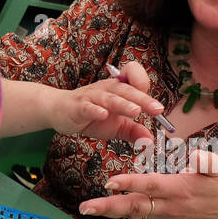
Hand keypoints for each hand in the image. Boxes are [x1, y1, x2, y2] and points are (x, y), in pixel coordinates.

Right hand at [45, 61, 162, 145]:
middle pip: (126, 89)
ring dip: (123, 104)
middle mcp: (107, 89)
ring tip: (135, 111)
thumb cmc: (91, 116)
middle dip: (143, 99)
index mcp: (118, 89)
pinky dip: (95, 110)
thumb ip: (134, 131)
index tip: (156, 107)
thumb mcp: (116, 126)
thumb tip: (150, 141)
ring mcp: (92, 96)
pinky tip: (103, 115)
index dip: (145, 85)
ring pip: (110, 98)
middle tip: (157, 110)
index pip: (134, 77)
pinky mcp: (78, 106)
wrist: (59, 111)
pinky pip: (88, 107)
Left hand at [77, 149, 217, 218]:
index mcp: (180, 189)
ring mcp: (163, 212)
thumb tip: (195, 156)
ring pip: (133, 212)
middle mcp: (168, 204)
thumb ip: (209, 162)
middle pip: (134, 206)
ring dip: (109, 210)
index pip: (151, 186)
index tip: (110, 181)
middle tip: (85, 207)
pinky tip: (103, 208)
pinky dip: (120, 211)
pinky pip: (138, 213)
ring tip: (87, 208)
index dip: (131, 183)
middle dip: (108, 206)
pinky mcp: (162, 215)